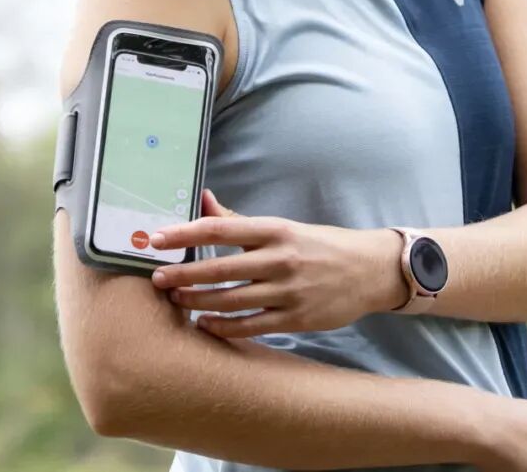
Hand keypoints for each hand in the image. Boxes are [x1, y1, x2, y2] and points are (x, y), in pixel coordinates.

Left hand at [147, 189, 404, 337]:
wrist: (369, 270)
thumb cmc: (318, 245)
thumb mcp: (282, 227)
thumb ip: (240, 221)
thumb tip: (203, 199)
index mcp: (275, 231)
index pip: (220, 230)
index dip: (185, 234)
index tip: (156, 239)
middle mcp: (280, 260)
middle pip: (220, 269)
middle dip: (183, 275)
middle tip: (157, 278)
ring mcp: (288, 292)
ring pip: (231, 301)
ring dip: (197, 302)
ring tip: (176, 300)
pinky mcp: (296, 318)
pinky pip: (250, 326)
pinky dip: (223, 327)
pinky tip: (204, 323)